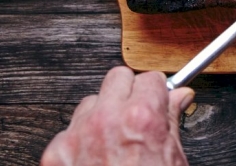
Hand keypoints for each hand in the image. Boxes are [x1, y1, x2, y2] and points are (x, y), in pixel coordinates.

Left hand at [41, 66, 194, 165]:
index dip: (158, 93)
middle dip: (130, 92)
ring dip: (102, 114)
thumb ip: (172, 121)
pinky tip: (94, 161)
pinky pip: (68, 131)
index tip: (159, 101)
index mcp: (141, 118)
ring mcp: (77, 136)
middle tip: (138, 114)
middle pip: (118, 78)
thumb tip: (180, 98)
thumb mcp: (173, 160)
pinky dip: (80, 142)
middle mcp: (106, 120)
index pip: (151, 79)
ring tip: (115, 142)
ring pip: (90, 102)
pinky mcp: (55, 155)